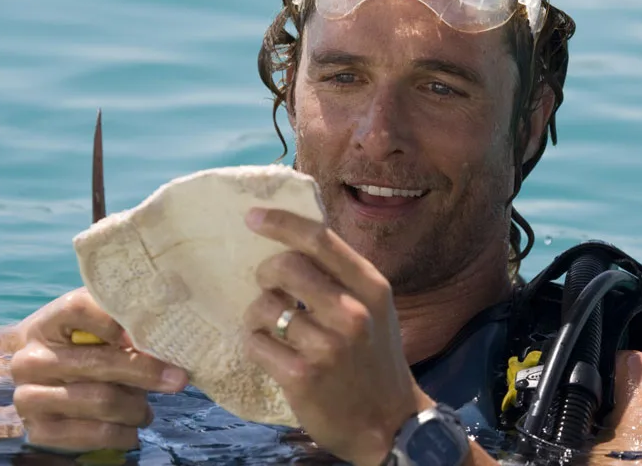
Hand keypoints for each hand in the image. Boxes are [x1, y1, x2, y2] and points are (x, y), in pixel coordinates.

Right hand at [10, 287, 188, 451]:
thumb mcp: (92, 325)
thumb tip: (168, 329)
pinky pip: (94, 434)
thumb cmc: (78, 347)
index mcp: (48, 322)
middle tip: (178, 379)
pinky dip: (123, 433)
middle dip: (146, 371)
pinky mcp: (39, 430)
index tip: (145, 333)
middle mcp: (32, 359)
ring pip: (101, 400)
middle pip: (99, 362)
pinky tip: (132, 429)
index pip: (79, 309)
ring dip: (136, 407)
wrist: (35, 381)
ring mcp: (30, 397)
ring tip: (147, 409)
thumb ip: (121, 321)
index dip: (114, 320)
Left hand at [242, 208, 434, 465]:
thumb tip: (292, 239)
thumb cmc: (375, 358)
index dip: (281, 223)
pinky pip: (255, 343)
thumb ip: (342, 275)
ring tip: (271, 327)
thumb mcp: (374, 308)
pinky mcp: (301, 376)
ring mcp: (327, 346)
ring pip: (264, 306)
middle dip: (266, 273)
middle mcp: (352, 312)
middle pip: (285, 266)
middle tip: (268, 286)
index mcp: (371, 287)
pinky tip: (270, 352)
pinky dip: (255, 344)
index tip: (252, 216)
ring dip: (257, 314)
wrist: (389, 424)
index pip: (320, 239)